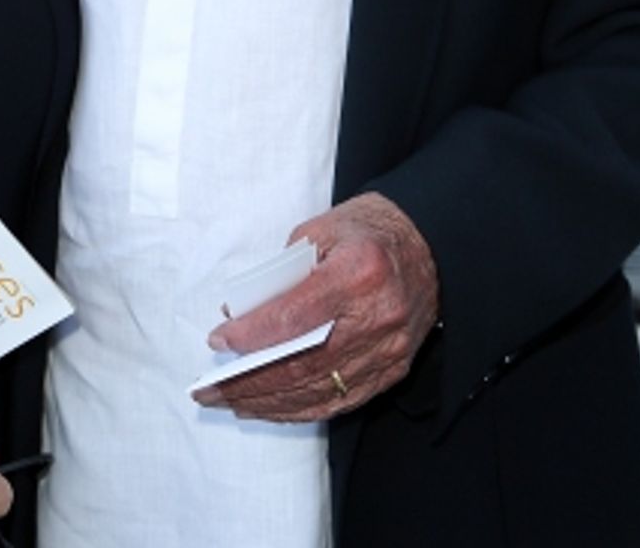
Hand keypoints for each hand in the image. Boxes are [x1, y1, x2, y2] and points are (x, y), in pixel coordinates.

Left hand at [194, 192, 438, 423]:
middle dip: (251, 382)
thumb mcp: (322, 230)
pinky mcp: (394, 369)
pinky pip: (342, 401)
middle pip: (305, 364)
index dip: (252, 334)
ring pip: (321, 390)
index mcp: (358, 272)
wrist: (431, 245)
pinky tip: (270, 407)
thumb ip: (284, 272)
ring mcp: (389, 349)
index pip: (296, 316)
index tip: (218, 340)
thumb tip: (244, 312)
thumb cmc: (368, 231)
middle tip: (209, 391)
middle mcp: (377, 317)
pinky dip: (302, 409)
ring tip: (230, 402)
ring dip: (270, 403)